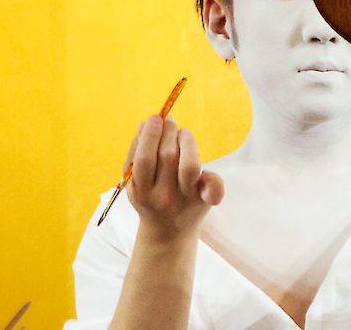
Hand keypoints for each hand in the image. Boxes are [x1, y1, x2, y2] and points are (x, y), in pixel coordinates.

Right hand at [124, 115, 223, 241]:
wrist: (168, 234)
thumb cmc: (150, 197)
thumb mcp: (135, 181)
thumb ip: (136, 153)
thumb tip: (145, 124)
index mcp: (141, 192)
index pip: (145, 159)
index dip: (151, 135)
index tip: (155, 117)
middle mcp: (164, 197)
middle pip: (167, 156)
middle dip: (168, 131)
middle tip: (169, 121)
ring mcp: (186, 200)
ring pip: (190, 165)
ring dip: (187, 141)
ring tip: (183, 133)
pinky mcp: (205, 201)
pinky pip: (214, 186)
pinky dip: (214, 175)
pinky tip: (205, 165)